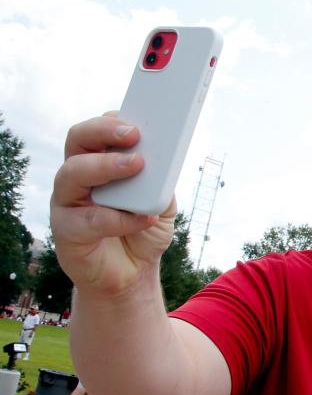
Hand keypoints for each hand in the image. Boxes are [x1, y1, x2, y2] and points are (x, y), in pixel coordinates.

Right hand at [50, 115, 174, 296]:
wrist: (132, 274)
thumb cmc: (143, 229)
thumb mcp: (161, 201)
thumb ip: (160, 181)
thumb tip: (163, 161)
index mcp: (98, 162)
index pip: (96, 131)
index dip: (112, 121)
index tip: (136, 120)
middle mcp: (77, 177)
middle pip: (77, 141)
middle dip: (102, 131)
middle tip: (133, 134)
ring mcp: (67, 203)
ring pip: (72, 173)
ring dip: (106, 166)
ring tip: (138, 165)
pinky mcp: (66, 232)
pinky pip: (88, 219)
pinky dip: (120, 218)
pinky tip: (144, 218)